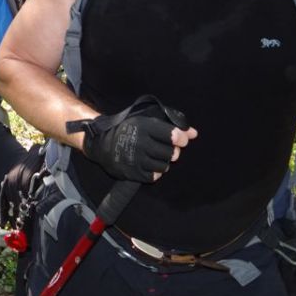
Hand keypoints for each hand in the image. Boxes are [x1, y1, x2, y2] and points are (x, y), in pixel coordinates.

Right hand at [78, 101, 196, 182]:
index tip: (180, 138)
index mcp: (144, 126)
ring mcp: (136, 159)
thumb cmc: (128, 128)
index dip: (181, 138)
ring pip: (165, 165)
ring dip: (163, 161)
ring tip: (154, 155)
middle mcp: (140, 143)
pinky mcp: (133, 173)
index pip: (173, 135)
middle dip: (172, 151)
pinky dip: (155, 171)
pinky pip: (155, 176)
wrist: (101, 143)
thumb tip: (194, 133)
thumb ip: (171, 124)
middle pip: (172, 153)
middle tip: (164, 148)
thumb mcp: (146, 119)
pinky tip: (148, 163)